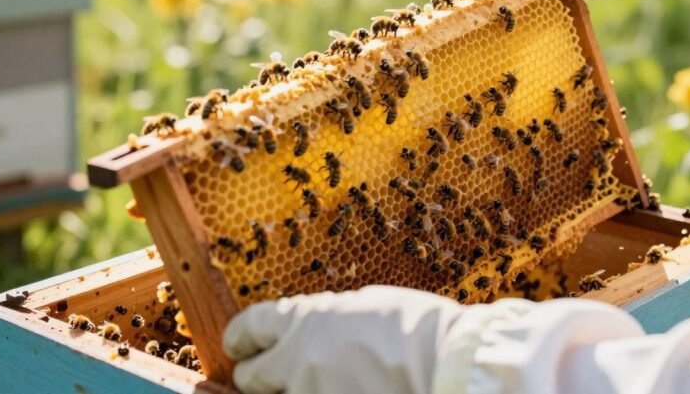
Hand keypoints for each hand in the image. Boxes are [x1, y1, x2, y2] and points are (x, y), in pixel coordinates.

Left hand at [223, 286, 464, 393]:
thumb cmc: (418, 329)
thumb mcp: (365, 304)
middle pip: (250, 377)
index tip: (243, 346)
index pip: (246, 329)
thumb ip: (326, 319)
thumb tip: (312, 329)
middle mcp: (295, 362)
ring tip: (330, 383)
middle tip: (277, 374)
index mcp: (303, 320)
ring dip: (295, 393)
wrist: (448, 366)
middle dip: (261, 376)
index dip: (241, 339)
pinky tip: (349, 391)